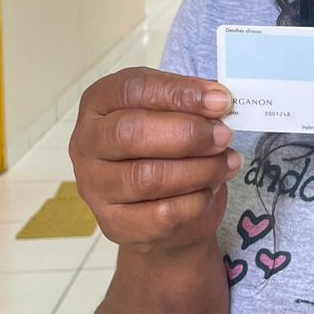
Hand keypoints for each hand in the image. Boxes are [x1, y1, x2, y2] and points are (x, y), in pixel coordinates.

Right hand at [69, 67, 239, 255]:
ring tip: (228, 162)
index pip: (132, 89)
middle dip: (188, 134)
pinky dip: (197, 201)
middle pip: (130, 133)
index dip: (179, 93)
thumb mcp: (174, 113)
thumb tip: (219, 101)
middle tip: (225, 135)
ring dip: (200, 169)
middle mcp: (86, 144)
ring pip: (148, 177)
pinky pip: (162, 214)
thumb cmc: (165, 147)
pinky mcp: (115, 224)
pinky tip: (211, 189)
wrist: (160, 208)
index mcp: (99, 103)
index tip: (220, 100)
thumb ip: (191, 103)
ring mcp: (95, 187)